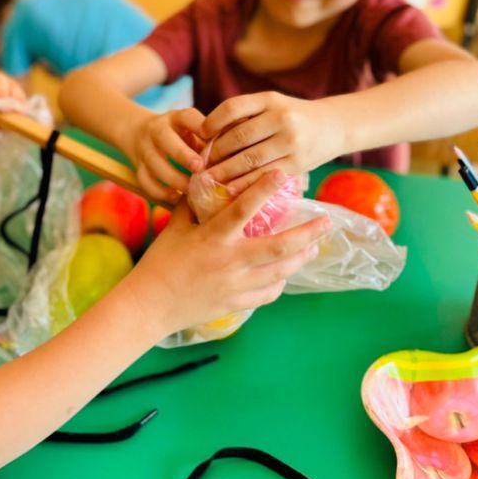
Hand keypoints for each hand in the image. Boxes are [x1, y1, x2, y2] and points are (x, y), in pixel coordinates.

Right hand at [125, 107, 207, 202]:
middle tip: (199, 168)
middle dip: (182, 154)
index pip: (187, 117)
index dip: (200, 126)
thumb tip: (235, 156)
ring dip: (174, 179)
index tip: (211, 137)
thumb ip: (210, 140)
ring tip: (192, 190)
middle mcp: (157, 130)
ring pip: (154, 163)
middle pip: (164, 138)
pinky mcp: (138, 166)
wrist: (138, 132)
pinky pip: (144, 180)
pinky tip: (176, 197)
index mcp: (176, 118)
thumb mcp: (192, 130)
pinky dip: (160, 192)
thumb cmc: (179, 135)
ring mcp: (144, 148)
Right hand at [129, 170, 331, 336]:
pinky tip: (284, 272)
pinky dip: (280, 281)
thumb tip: (207, 184)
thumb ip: (194, 206)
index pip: (243, 209)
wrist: (151, 305)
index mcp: (213, 238)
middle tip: (326, 222)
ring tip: (314, 247)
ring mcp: (236, 285)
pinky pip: (268, 292)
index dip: (264, 189)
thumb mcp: (176, 228)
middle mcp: (230, 261)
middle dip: (307, 234)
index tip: (283, 173)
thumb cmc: (161, 262)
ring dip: (301, 258)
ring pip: (280, 271)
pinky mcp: (237, 304)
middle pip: (279, 246)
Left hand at [199, 92, 347, 188]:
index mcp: (270, 99)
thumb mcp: (272, 105)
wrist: (334, 127)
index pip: (233, 107)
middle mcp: (281, 118)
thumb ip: (246, 115)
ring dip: (224, 171)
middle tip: (198, 163)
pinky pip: (263, 176)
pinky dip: (243, 184)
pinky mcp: (296, 163)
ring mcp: (290, 142)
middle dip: (215, 152)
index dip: (212, 122)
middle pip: (237, 137)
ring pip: (248, 160)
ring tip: (207, 179)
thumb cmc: (293, 116)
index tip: (200, 134)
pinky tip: (228, 189)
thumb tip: (207, 135)